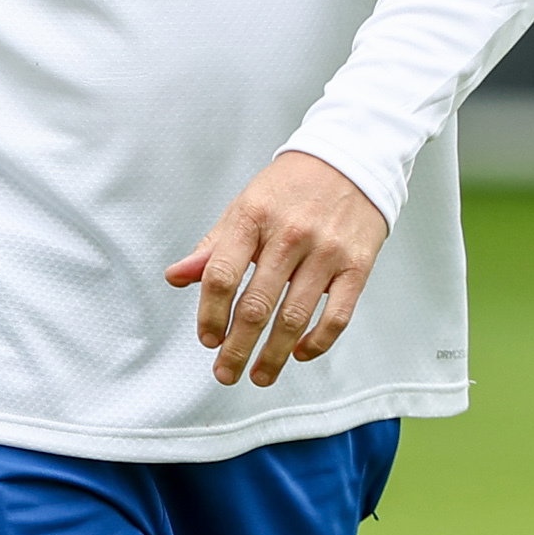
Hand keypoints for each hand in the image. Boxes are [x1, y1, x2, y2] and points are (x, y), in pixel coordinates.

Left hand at [166, 150, 390, 388]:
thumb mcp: (245, 206)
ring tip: (259, 375)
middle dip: (237, 348)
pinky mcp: (357, 265)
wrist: (351, 159)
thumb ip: (213, 246)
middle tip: (225, 373)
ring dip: (273, 355)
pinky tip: (300, 353)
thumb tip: (176, 277)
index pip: (221, 275)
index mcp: (253, 217)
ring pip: (294, 318)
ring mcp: (326, 251)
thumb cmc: (291, 188)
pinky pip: (337, 316)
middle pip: (256, 305)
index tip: (207, 339)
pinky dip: (317, 343)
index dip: (209, 314)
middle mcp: (290, 234)